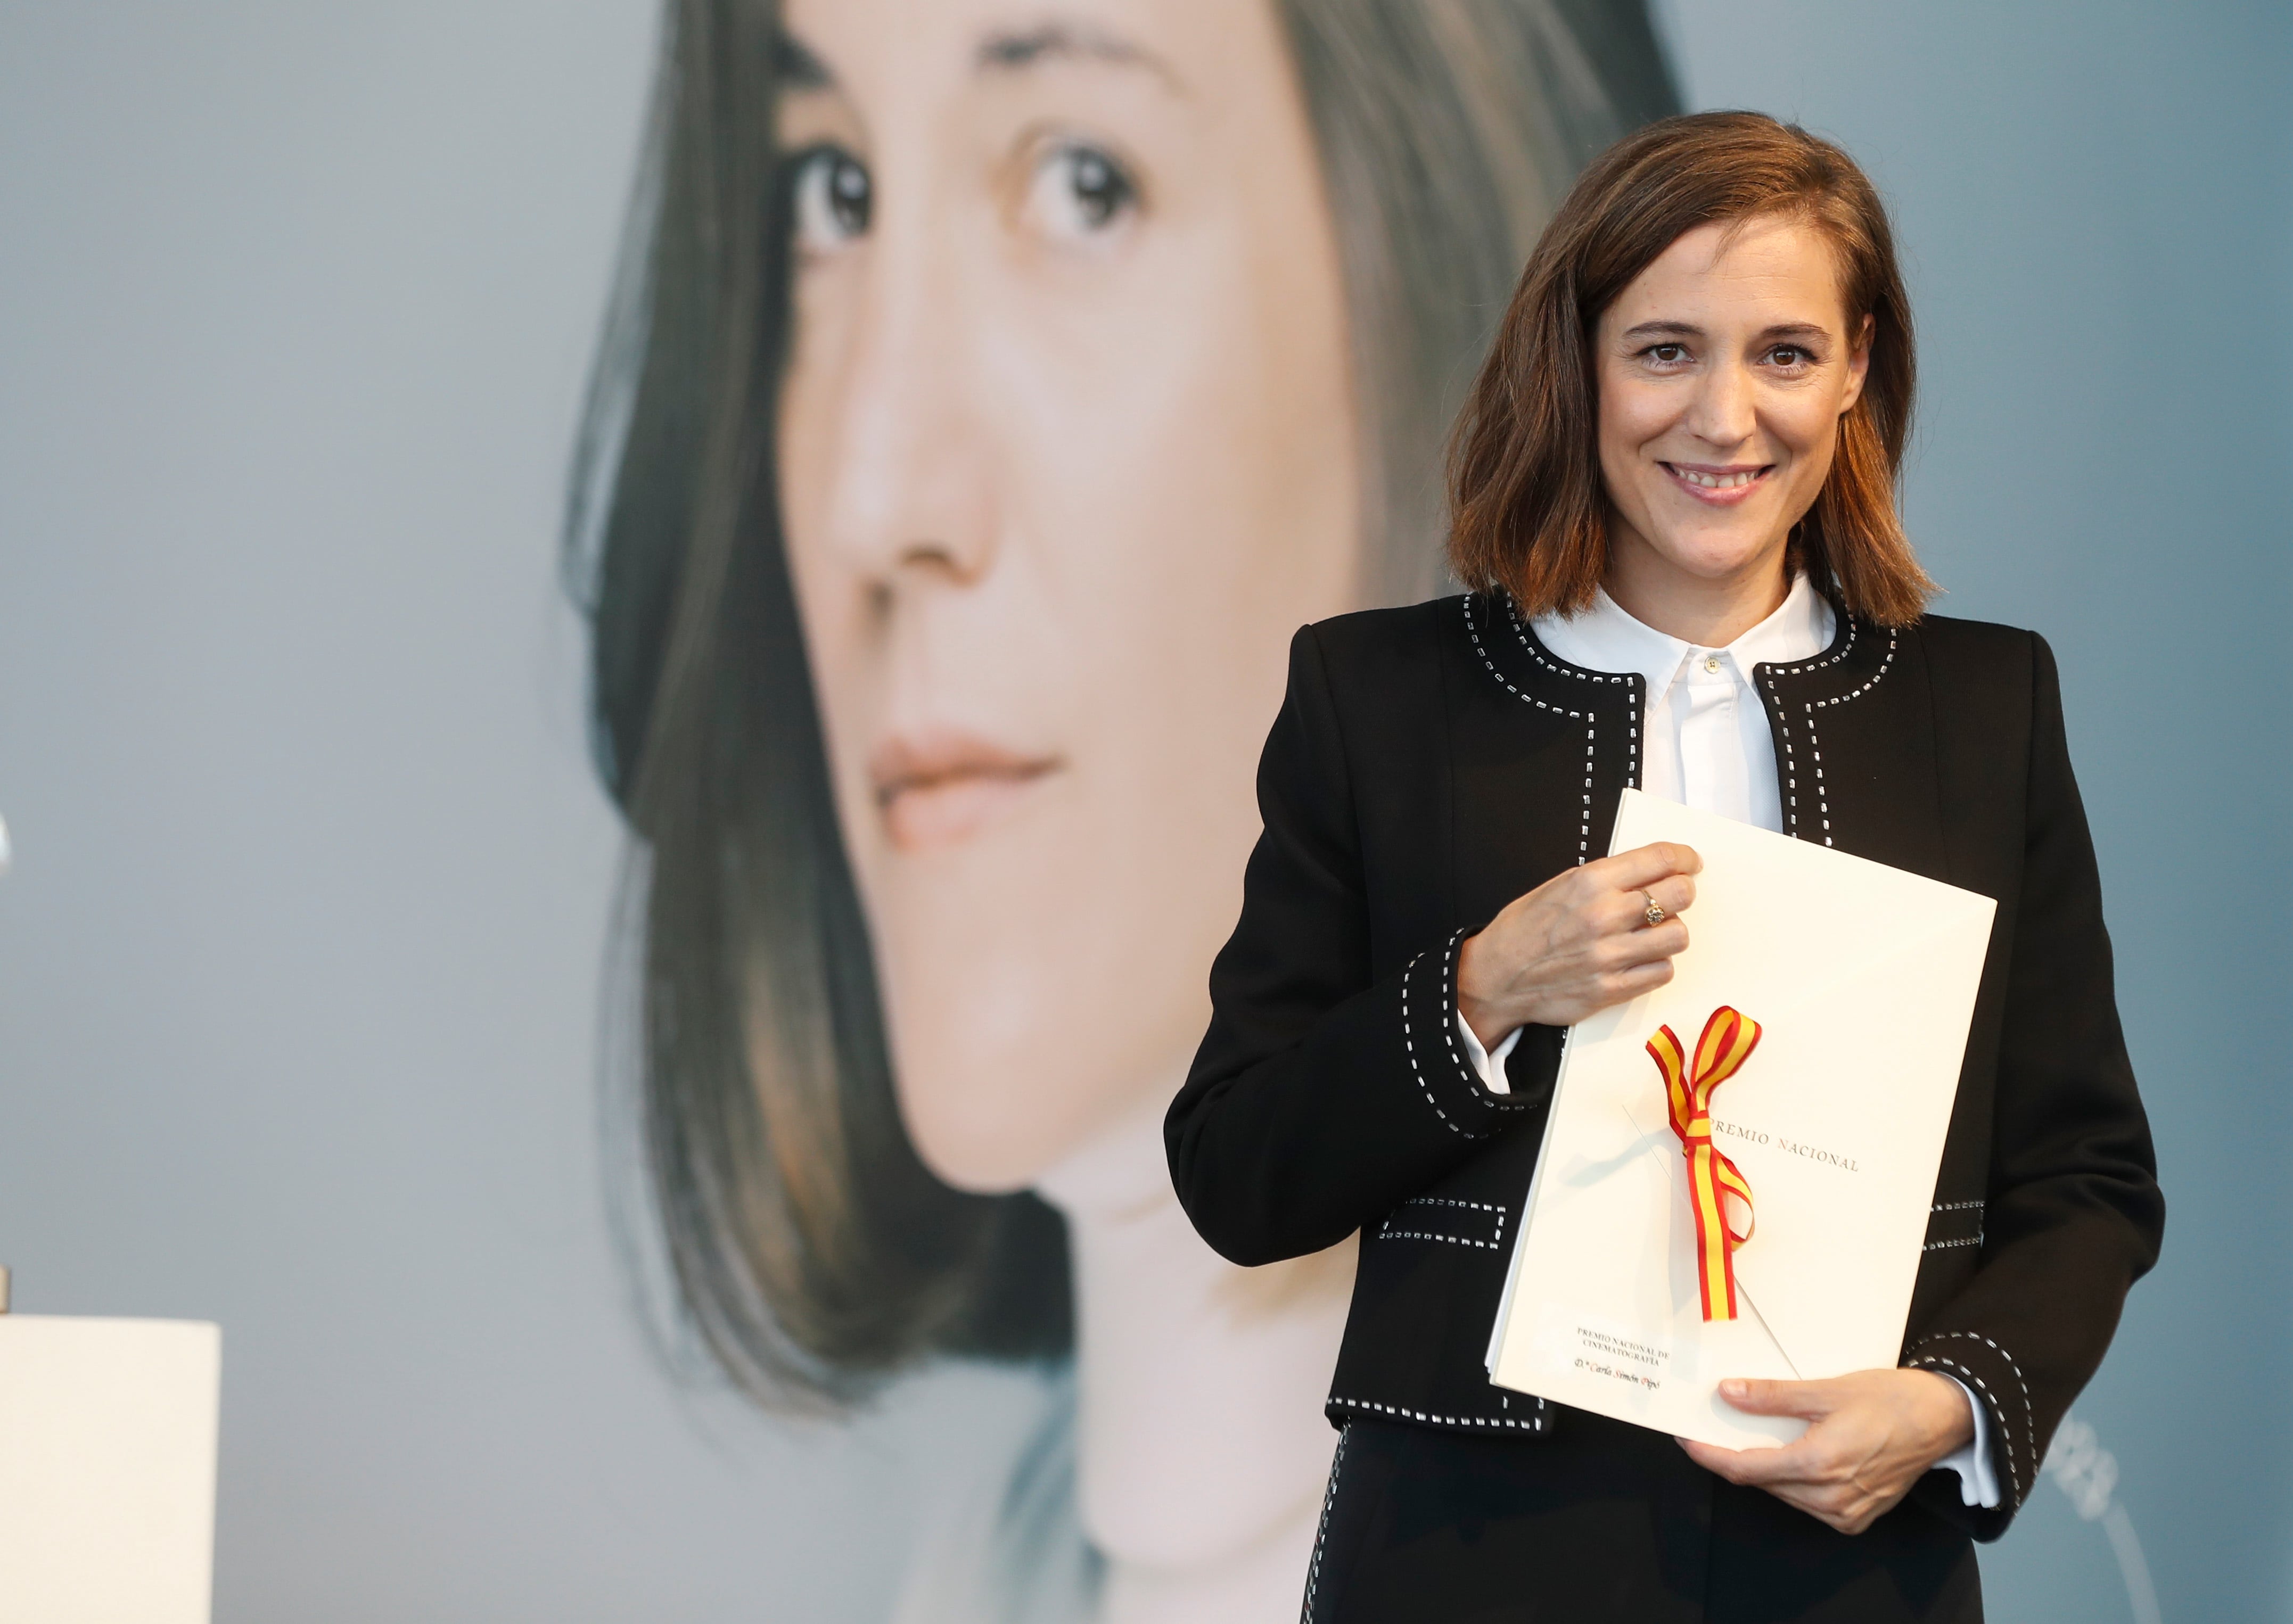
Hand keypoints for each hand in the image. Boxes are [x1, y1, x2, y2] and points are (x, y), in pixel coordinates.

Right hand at [1455, 843, 1700, 1047]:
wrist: (1496, 978)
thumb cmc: (1524, 929)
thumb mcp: (1559, 886)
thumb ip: (1606, 878)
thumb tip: (1651, 871)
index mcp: (1589, 882)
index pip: (1660, 859)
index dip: (1684, 858)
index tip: (1690, 862)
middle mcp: (1603, 915)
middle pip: (1680, 895)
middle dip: (1683, 892)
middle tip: (1675, 896)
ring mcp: (1610, 955)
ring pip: (1678, 936)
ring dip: (1670, 931)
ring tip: (1653, 932)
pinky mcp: (1612, 989)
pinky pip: (1663, 972)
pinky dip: (1657, 964)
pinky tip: (1640, 959)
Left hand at [1678, 1369, 1975, 1534]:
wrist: (1943, 1419)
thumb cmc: (1891, 1399)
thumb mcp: (1826, 1389)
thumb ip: (1773, 1396)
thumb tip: (1729, 1394)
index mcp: (1819, 1463)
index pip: (1745, 1469)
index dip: (1710, 1456)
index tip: (1686, 1440)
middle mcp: (1831, 1496)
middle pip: (1763, 1481)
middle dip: (1735, 1457)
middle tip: (1716, 1428)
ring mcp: (1846, 1512)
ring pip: (1784, 1494)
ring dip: (1766, 1469)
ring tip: (1755, 1437)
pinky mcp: (1857, 1517)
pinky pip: (1809, 1503)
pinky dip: (1793, 1481)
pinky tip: (1793, 1455)